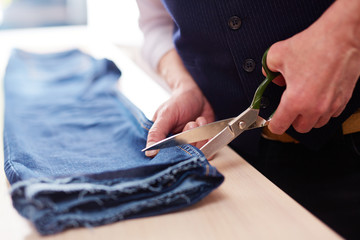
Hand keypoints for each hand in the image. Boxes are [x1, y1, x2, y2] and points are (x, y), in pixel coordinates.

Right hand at [145, 87, 213, 156]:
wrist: (196, 94)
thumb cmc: (178, 102)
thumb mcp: (165, 115)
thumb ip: (156, 133)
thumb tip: (149, 153)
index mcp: (162, 142)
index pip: (166, 158)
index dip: (175, 153)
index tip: (180, 140)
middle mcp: (177, 147)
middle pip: (185, 156)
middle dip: (190, 139)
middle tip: (190, 124)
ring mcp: (191, 146)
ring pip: (198, 153)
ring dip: (200, 134)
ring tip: (197, 121)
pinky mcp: (203, 144)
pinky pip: (210, 150)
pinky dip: (209, 136)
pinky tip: (203, 123)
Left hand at [266, 0, 359, 134]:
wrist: (342, 35)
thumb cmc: (315, 44)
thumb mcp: (277, 55)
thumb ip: (267, 69)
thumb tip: (269, 76)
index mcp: (296, 100)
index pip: (280, 126)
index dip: (272, 125)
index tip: (272, 122)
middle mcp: (315, 107)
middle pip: (300, 128)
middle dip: (292, 120)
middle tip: (288, 108)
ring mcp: (331, 104)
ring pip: (317, 123)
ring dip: (309, 116)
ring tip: (304, 101)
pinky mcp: (344, 98)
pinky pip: (332, 113)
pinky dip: (324, 109)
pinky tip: (318, 96)